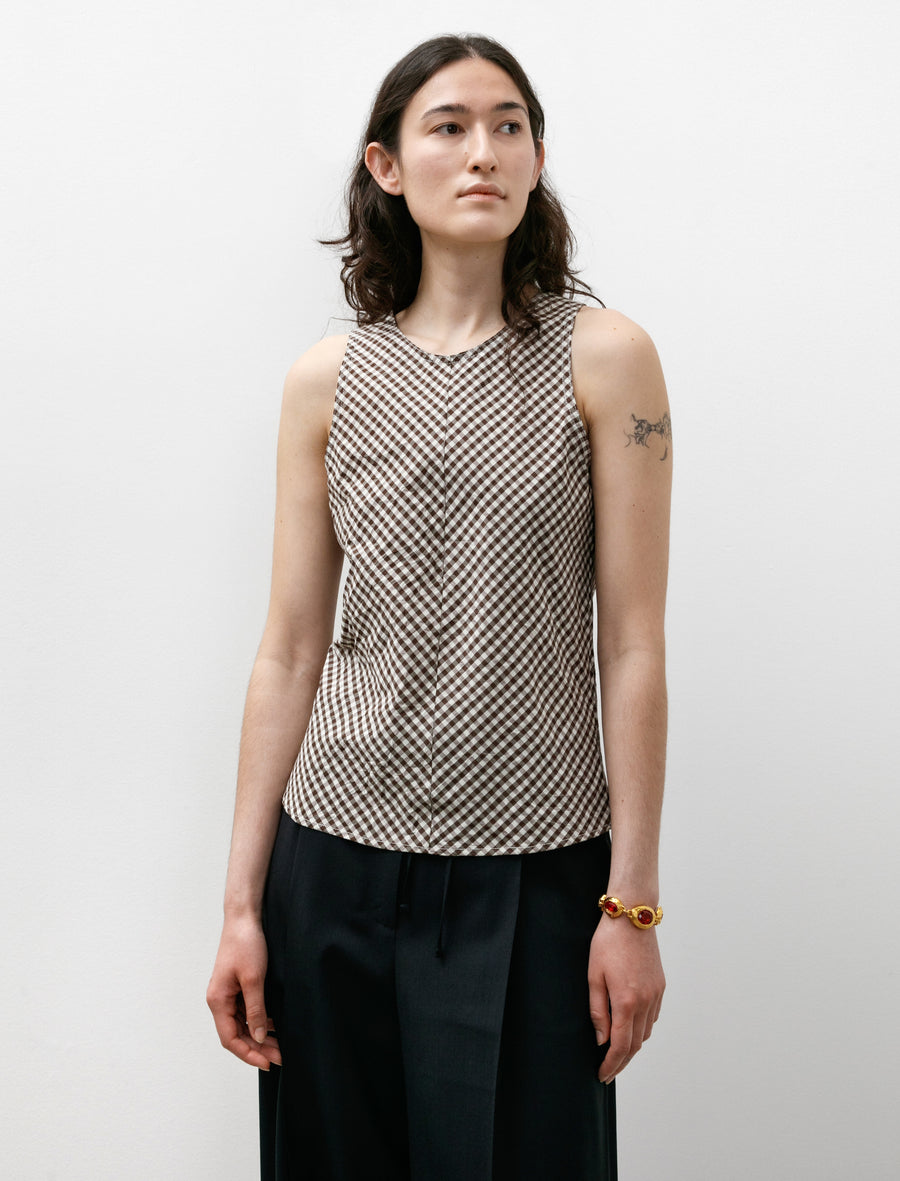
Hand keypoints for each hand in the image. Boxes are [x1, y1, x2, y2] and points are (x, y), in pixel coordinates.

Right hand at [206, 914, 281, 1070]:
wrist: (244, 918)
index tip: (268, 1063)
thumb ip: (256, 1009)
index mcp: (218, 1000)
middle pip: (236, 1034)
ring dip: (259, 1037)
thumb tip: (257, 1038)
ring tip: (280, 1046)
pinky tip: (274, 1027)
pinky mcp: (237, 987)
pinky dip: (259, 1022)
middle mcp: (220, 1000)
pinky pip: (246, 1012)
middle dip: (257, 1048)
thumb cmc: (245, 944)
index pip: (230, 1039)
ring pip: (242, 1025)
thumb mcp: (254, 978)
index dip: (248, 1054)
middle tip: (280, 1057)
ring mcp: (228, 994)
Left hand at [588, 915, 664, 1083]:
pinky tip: (631, 1030)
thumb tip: (602, 1040)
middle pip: (636, 1044)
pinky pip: (653, 1017)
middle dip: (621, 1062)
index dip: (611, 1064)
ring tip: (617, 1055)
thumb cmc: (607, 942)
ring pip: (646, 1033)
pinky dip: (642, 1029)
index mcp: (627, 1001)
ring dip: (632, 1047)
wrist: (632, 916)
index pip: (620, 1045)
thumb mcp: (593, 975)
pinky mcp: (660, 986)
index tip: (601, 1075)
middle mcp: (646, 1002)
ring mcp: (656, 995)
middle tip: (607, 1072)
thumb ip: (597, 1011)